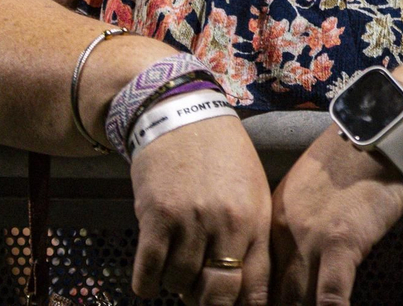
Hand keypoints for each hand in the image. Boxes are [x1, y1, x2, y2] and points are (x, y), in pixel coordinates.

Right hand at [129, 114, 272, 304]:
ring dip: (176, 286)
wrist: (183, 115)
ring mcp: (191, 221)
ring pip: (180, 284)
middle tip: (200, 296)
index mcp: (256, 219)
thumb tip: (245, 287)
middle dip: (208, 304)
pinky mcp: (157, 217)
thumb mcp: (252, 192)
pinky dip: (147, 283)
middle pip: (218, 294)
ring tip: (178, 269)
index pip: (255, 285)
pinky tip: (151, 276)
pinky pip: (148, 272)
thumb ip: (251, 237)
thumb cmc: (223, 156)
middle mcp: (227, 224)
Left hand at [269, 128, 402, 305]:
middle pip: (271, 292)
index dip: (258, 299)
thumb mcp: (308, 188)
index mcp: (274, 219)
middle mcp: (284, 232)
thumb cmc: (355, 159)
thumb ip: (296, 223)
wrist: (384, 135)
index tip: (264, 304)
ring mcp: (311, 240)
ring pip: (296, 300)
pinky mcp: (342, 244)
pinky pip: (330, 295)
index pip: (255, 275)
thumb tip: (296, 257)